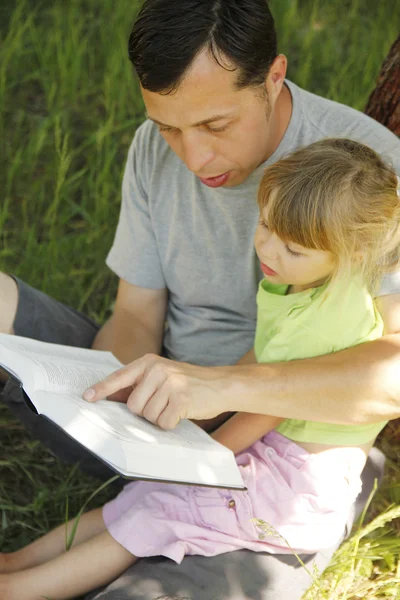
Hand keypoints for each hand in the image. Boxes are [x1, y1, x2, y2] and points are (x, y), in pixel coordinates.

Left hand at [83, 354, 233, 428]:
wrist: (222, 384)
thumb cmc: (190, 383)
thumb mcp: (164, 376)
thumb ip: (141, 384)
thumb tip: (114, 399)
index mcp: (150, 362)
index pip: (120, 377)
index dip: (102, 389)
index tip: (87, 398)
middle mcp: (158, 370)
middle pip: (133, 406)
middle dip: (145, 412)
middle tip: (164, 404)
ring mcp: (170, 383)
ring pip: (148, 416)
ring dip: (160, 418)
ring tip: (175, 406)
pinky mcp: (181, 399)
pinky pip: (163, 423)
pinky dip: (171, 423)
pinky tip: (183, 412)